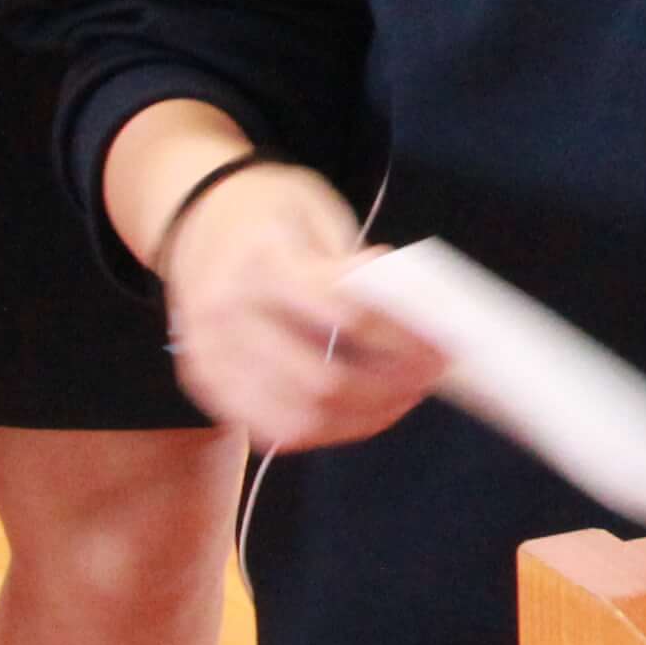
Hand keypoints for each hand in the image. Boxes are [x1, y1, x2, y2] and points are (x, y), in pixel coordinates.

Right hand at [176, 166, 452, 453]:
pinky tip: (362, 408)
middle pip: (324, 381)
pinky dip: (327, 429)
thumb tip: (414, 318)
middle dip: (392, 386)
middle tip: (433, 372)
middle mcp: (224, 315)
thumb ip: (360, 268)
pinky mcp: (205, 384)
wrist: (198, 217)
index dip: (404, 336)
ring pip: (301, 420)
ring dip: (366, 416)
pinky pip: (273, 431)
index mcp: (259, 260)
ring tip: (404, 393)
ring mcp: (208, 357)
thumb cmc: (272, 213)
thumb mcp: (321, 213)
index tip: (447, 341)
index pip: (344, 314)